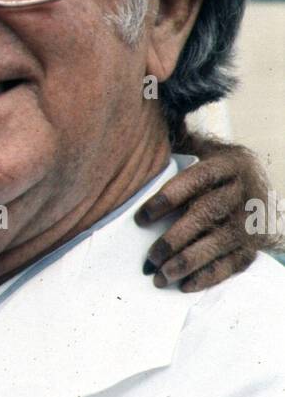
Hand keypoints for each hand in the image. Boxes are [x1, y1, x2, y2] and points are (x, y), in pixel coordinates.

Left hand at [136, 137, 270, 290]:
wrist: (255, 187)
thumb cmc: (214, 168)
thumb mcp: (201, 147)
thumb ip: (178, 138)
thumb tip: (146, 111)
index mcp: (228, 164)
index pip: (198, 179)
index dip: (168, 198)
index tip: (141, 217)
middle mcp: (242, 192)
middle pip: (207, 215)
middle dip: (175, 239)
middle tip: (149, 258)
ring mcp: (249, 221)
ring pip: (219, 243)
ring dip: (188, 262)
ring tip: (160, 277)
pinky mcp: (251, 246)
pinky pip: (232, 264)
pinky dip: (209, 277)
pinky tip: (185, 285)